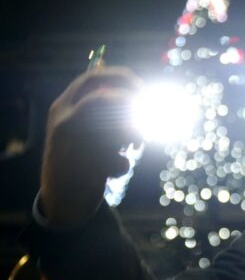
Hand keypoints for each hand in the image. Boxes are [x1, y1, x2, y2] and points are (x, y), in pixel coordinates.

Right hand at [40, 67, 142, 225]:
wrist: (60, 201)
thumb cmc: (80, 158)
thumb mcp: (84, 129)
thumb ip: (105, 111)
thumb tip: (142, 94)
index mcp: (61, 107)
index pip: (92, 78)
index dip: (122, 78)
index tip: (144, 89)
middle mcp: (62, 122)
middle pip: (104, 100)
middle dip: (132, 107)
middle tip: (149, 120)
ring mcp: (69, 145)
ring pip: (111, 130)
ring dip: (131, 135)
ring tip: (134, 144)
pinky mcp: (80, 170)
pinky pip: (113, 161)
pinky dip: (121, 166)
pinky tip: (113, 172)